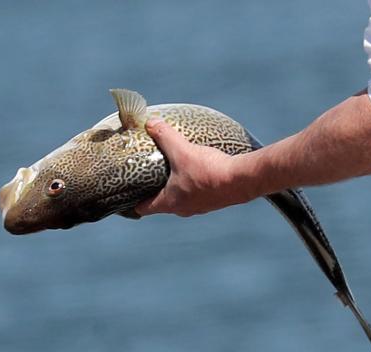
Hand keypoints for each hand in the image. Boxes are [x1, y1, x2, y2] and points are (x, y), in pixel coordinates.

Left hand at [135, 119, 250, 216]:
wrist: (242, 180)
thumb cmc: (208, 171)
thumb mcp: (182, 150)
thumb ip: (164, 136)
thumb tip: (150, 123)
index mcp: (170, 202)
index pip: (144, 208)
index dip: (134, 203)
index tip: (128, 198)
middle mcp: (183, 209)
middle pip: (163, 204)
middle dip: (155, 192)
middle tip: (149, 179)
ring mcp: (200, 207)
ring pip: (182, 199)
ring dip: (177, 189)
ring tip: (174, 172)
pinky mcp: (215, 201)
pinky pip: (198, 195)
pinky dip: (194, 186)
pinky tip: (199, 172)